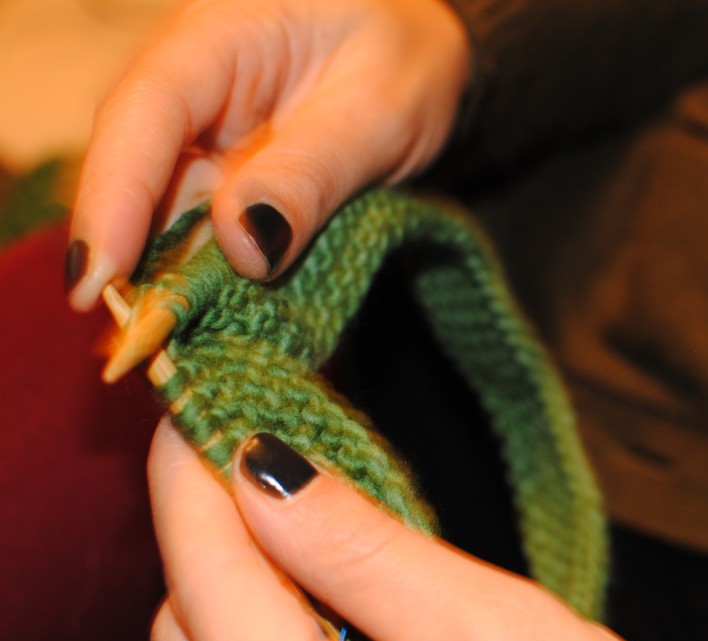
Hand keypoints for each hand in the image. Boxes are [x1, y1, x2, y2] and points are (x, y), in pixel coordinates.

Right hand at [68, 0, 469, 309]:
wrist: (424, 50)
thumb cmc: (406, 54)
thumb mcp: (377, 109)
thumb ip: (311, 172)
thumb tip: (244, 247)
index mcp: (220, 36)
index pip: (145, 113)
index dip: (111, 198)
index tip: (98, 280)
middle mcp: (193, 88)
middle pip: (139, 175)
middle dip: (132, 262)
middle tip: (137, 348)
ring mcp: (205, 135)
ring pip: (166, 214)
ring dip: (168, 282)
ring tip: (167, 353)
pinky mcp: (225, 174)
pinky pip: (203, 230)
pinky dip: (204, 278)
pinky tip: (198, 328)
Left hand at [147, 418, 681, 640]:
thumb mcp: (494, 633)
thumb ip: (365, 555)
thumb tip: (264, 465)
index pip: (208, 588)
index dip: (189, 483)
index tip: (198, 401)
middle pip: (191, 627)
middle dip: (208, 521)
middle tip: (248, 429)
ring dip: (235, 568)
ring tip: (283, 492)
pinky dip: (265, 620)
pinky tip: (314, 576)